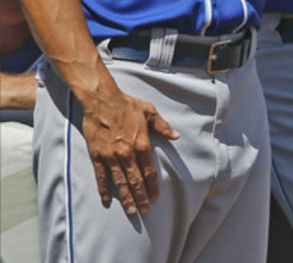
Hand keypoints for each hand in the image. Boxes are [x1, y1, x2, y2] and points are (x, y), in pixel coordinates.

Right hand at [81, 87, 177, 214]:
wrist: (101, 100)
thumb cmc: (127, 105)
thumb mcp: (150, 112)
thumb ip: (163, 126)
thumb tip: (175, 136)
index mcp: (141, 143)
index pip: (149, 170)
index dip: (153, 186)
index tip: (155, 198)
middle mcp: (127, 153)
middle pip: (135, 180)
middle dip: (140, 197)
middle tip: (144, 210)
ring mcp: (111, 156)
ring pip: (119, 182)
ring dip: (125, 197)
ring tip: (130, 210)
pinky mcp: (97, 155)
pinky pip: (101, 176)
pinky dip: (104, 188)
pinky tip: (107, 199)